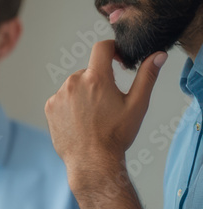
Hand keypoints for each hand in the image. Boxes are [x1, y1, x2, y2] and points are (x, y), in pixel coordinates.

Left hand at [45, 39, 166, 172]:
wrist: (92, 161)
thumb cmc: (116, 135)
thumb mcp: (137, 105)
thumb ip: (146, 76)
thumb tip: (157, 56)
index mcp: (96, 78)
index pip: (102, 48)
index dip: (112, 49)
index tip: (118, 60)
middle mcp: (74, 82)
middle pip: (88, 71)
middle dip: (99, 81)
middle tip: (108, 104)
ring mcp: (59, 95)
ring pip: (75, 85)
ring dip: (84, 93)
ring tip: (94, 116)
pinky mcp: (50, 107)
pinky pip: (62, 98)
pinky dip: (71, 105)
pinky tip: (81, 121)